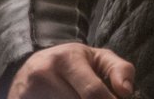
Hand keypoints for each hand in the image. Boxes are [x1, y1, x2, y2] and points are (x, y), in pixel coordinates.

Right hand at [10, 42, 135, 98]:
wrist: (32, 65)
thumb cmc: (73, 62)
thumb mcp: (98, 58)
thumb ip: (119, 70)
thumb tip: (126, 92)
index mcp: (66, 59)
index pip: (92, 91)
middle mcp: (43, 75)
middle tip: (101, 98)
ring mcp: (27, 93)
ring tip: (78, 95)